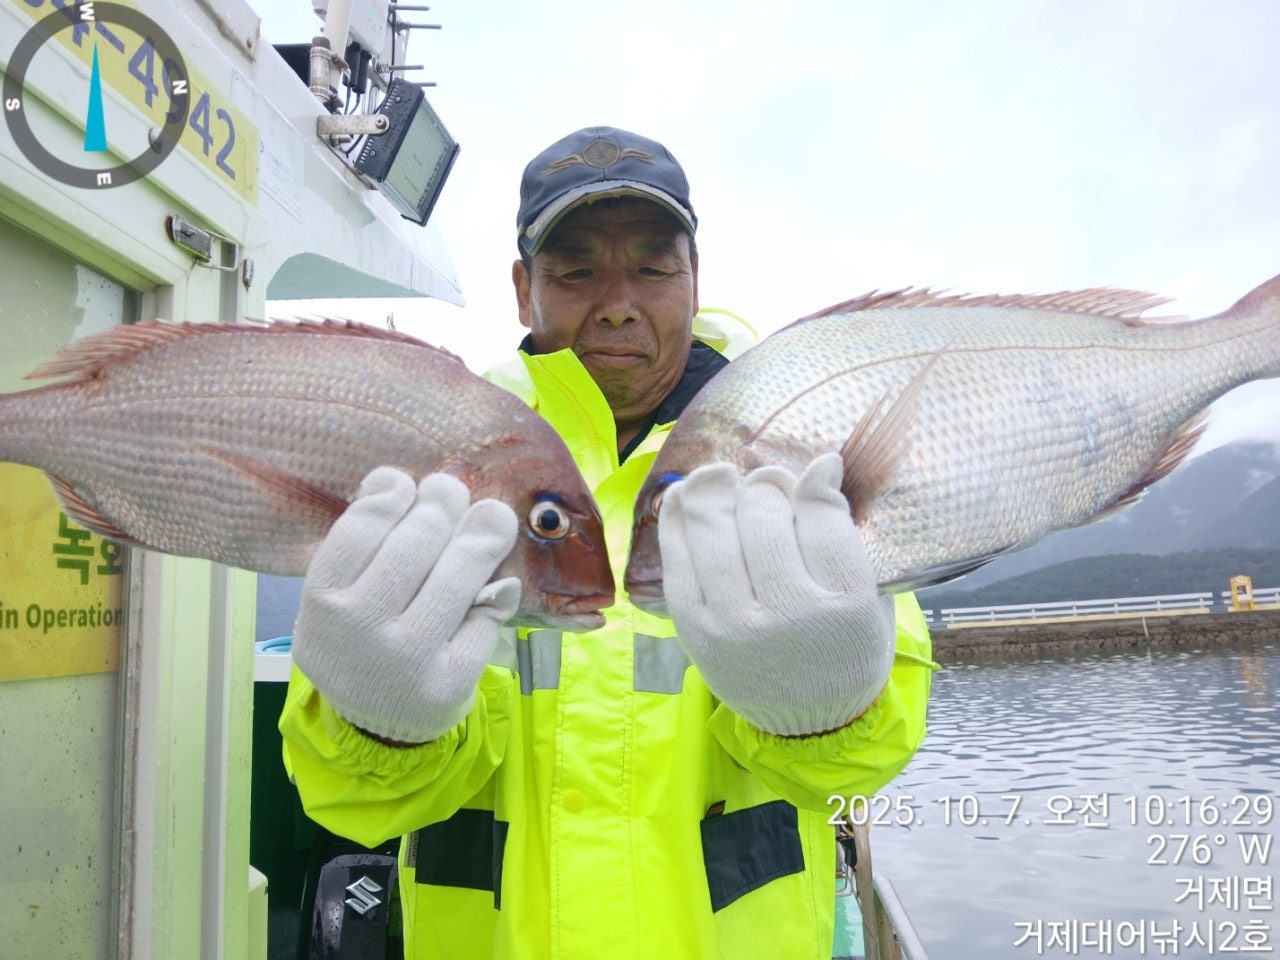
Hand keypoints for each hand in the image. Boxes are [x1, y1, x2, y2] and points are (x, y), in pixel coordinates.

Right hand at [292, 467, 519, 743]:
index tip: (408, 484)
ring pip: (458, 577)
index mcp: (322, 600)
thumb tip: (399, 482)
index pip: (363, 527)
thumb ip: (364, 547)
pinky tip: (495, 589)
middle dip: (444, 506)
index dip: (393, 494)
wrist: (379, 727)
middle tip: (454, 492)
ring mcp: (405, 658)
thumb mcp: (342, 597)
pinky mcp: (448, 682)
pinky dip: (496, 598)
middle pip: (416, 543)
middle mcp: (359, 629)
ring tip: (494, 518)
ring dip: (484, 538)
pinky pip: (484, 618)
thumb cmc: (364, 639)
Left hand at [658, 453, 894, 735]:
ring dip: (715, 491)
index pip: (822, 518)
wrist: (812, 725)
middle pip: (764, 519)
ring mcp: (736, 627)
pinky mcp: (697, 634)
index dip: (817, 482)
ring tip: (719, 477)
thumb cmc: (845, 648)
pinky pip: (678, 564)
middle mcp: (789, 618)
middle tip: (768, 481)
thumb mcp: (870, 599)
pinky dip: (676, 522)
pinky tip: (683, 496)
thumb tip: (818, 468)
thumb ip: (845, 538)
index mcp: (845, 607)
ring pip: (715, 534)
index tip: (818, 468)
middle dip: (765, 485)